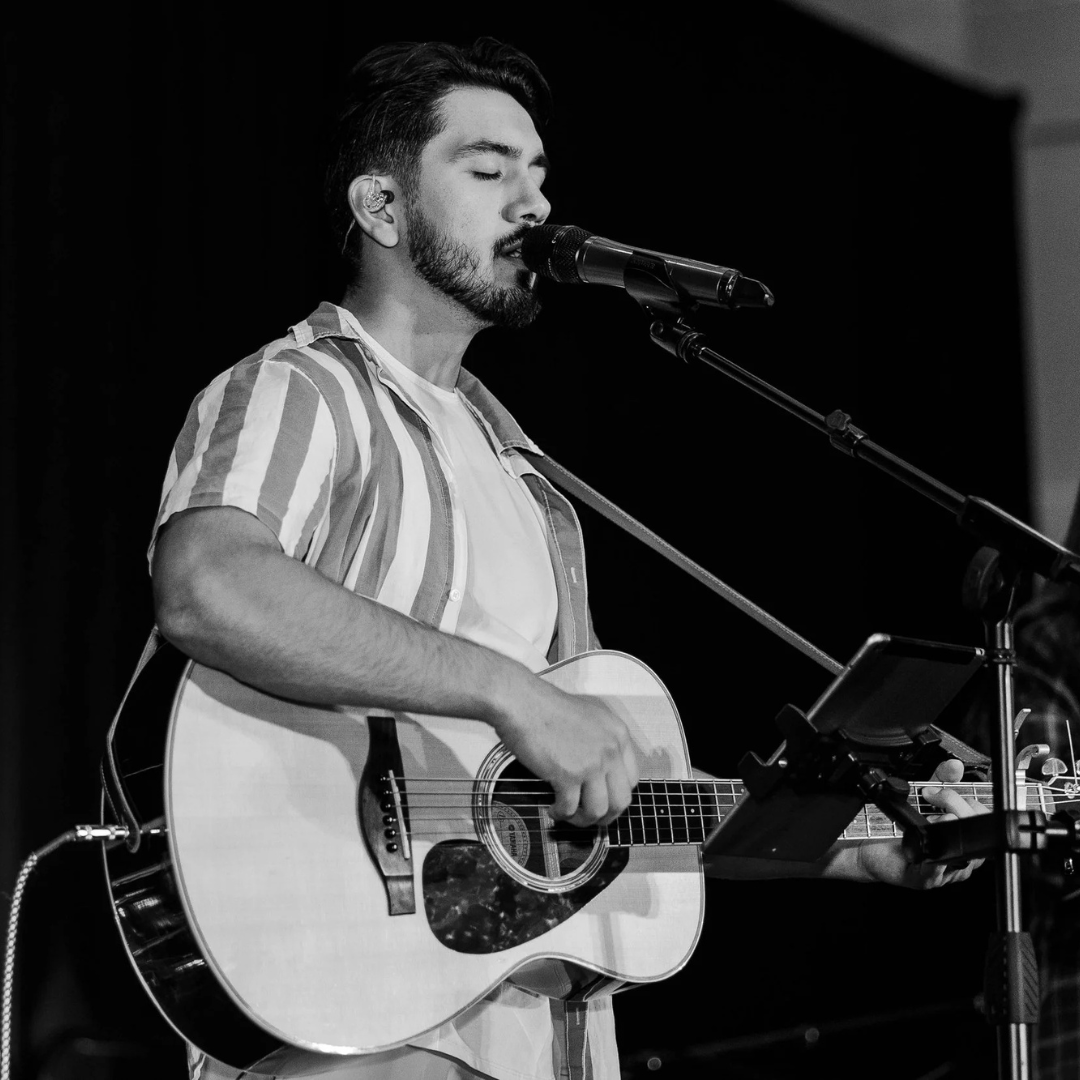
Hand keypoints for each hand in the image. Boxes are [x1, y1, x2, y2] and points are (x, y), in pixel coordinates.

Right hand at [491, 677, 639, 827]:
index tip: (605, 799)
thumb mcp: (588, 715)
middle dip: (606, 815)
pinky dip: (560, 813)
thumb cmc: (546, 706)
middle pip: (621, 799)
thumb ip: (600, 739)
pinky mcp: (568, 775)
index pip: (632, 778)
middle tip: (590, 817)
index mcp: (618, 733)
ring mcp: (591, 763)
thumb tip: (598, 769)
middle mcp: (610, 749)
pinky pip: (569, 808)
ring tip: (568, 815)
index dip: (617, 794)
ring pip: (598, 810)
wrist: (521, 701)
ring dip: (583, 819)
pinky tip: (552, 808)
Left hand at [840, 758, 989, 888]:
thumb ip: (940, 780)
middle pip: (976, 832)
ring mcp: (945, 871)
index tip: (943, 789)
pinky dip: (934, 851)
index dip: (969, 800)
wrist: (869, 848)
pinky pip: (938, 869)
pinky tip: (926, 837)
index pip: (983, 818)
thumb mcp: (921, 799)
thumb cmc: (897, 829)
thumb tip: (955, 765)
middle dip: (957, 806)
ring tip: (928, 816)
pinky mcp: (926, 879)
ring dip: (944, 826)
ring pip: (963, 851)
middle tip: (932, 797)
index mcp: (962, 837)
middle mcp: (960, 857)